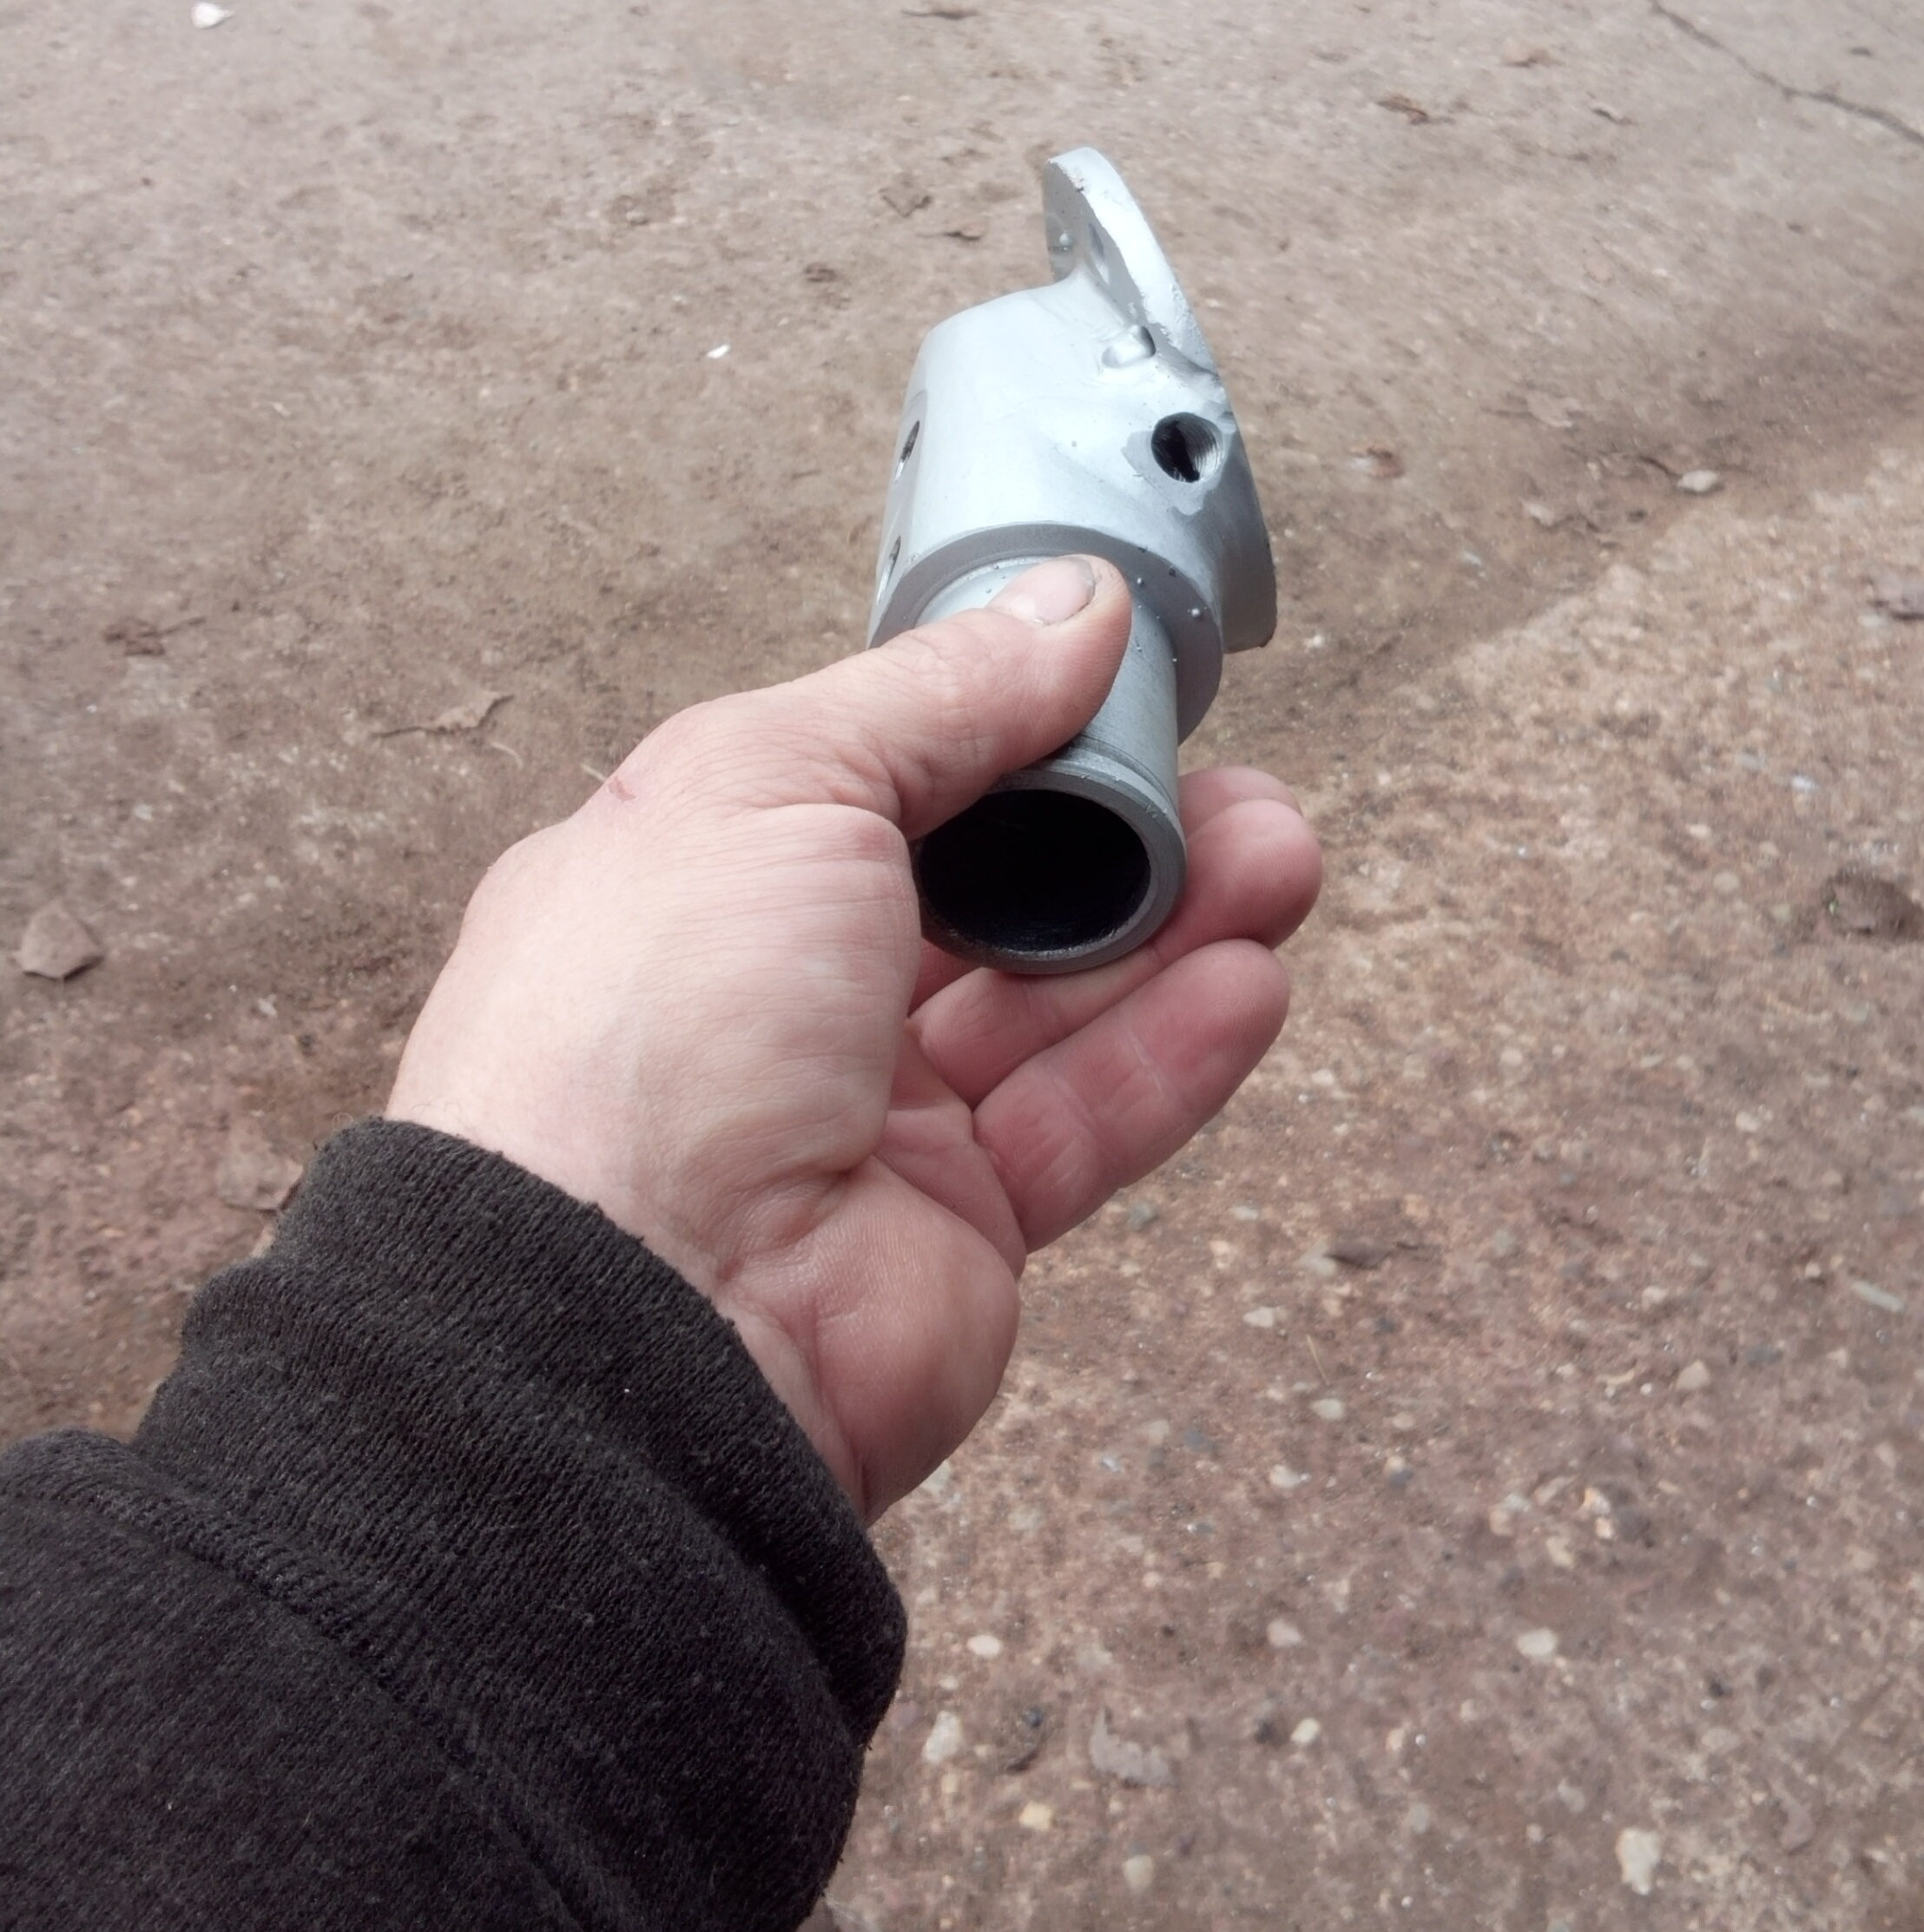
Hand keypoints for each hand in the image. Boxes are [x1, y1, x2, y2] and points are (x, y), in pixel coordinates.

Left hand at [387, 556, 1320, 1515]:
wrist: (636, 1319)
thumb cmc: (646, 1032)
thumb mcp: (778, 779)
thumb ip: (940, 696)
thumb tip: (1068, 611)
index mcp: (697, 874)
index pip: (875, 776)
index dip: (999, 732)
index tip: (1113, 692)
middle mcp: (773, 996)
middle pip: (984, 892)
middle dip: (1116, 831)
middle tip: (1232, 787)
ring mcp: (861, 1120)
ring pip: (1051, 1004)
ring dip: (1173, 926)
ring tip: (1280, 857)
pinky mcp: (948, 1229)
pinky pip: (1081, 1122)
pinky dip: (1168, 1051)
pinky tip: (1249, 981)